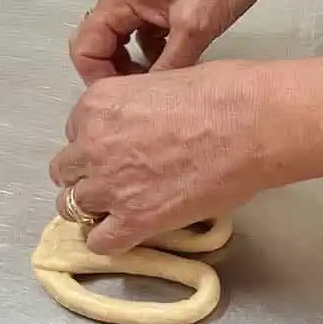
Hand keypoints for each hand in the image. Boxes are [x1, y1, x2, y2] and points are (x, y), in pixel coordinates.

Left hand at [49, 61, 293, 252]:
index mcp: (99, 105)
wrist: (255, 124)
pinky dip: (112, 239)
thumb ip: (141, 107)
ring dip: (97, 206)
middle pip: (66, 169)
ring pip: (73, 206)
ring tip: (129, 204)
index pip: (76, 130)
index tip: (123, 145)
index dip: (99, 140)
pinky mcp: (135, 220)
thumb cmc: (226, 93)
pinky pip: (100, 242)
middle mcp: (92, 144)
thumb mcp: (168, 81)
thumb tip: (150, 124)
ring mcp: (110, 186)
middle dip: (91, 172)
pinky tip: (133, 230)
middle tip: (126, 174)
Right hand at [70, 0, 286, 83]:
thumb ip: (166, 65)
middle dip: (116, 73)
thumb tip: (145, 99)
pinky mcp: (164, 4)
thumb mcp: (194, 28)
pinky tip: (179, 67)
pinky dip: (156, 54)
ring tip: (164, 87)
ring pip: (125, 43)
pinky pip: (147, 37)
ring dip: (138, 65)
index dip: (99, 78)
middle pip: (101, 45)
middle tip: (145, 97)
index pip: (85, 47)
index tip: (125, 100)